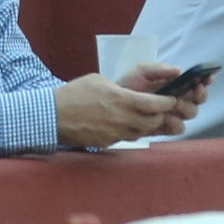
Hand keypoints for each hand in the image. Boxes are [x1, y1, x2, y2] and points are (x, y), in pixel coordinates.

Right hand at [54, 69, 188, 145]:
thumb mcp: (99, 80)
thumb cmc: (74, 94)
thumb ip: (121, 87)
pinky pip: (128, 138)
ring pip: (143, 132)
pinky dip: (133, 131)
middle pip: (153, 121)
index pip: (155, 104)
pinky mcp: (108, 143)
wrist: (53, 116)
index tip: (170, 99)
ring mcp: (115, 133)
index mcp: (121, 100)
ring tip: (146, 116)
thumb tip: (134, 91)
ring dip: (148, 125)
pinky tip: (128, 124)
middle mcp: (121, 119)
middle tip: (160, 108)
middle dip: (160, 115)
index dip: (167, 102)